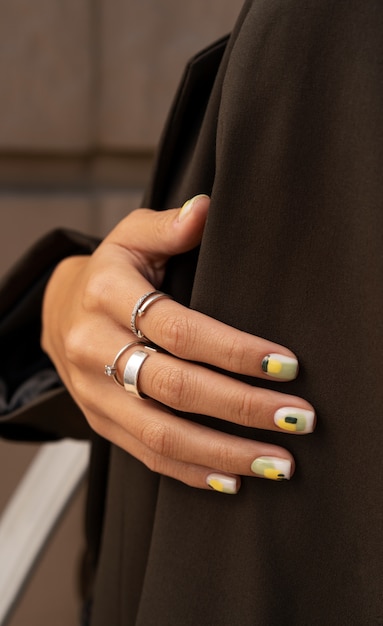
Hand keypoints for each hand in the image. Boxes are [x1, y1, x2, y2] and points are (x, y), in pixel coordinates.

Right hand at [42, 195, 314, 493]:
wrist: (57, 312)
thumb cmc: (109, 272)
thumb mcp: (130, 235)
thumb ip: (167, 226)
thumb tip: (206, 211)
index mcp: (106, 294)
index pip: (178, 328)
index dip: (233, 350)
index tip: (285, 365)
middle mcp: (93, 346)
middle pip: (173, 387)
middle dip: (241, 407)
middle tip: (295, 419)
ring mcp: (93, 391)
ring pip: (160, 432)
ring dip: (223, 452)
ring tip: (277, 463)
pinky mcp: (99, 419)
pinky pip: (144, 453)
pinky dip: (191, 470)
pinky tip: (233, 478)